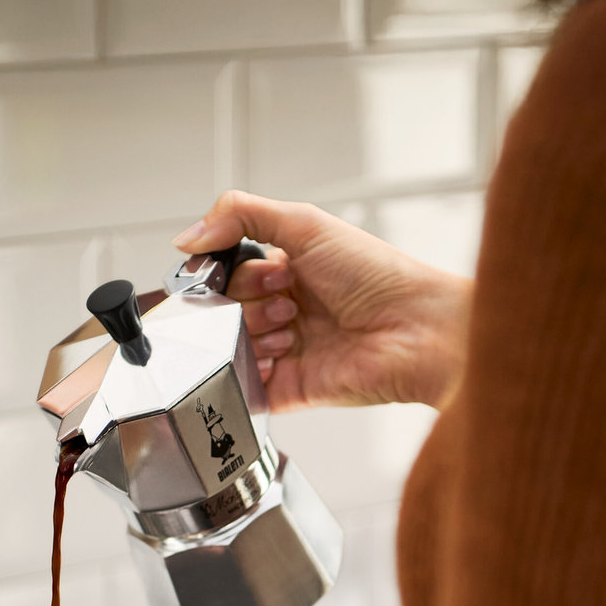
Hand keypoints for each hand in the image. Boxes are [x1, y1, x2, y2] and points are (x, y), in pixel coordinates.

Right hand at [175, 190, 472, 411]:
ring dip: (256, 334)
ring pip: (233, 347)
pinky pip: (247, 389)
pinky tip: (279, 356)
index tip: (264, 270)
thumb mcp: (306, 224)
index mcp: (289, 270)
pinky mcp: (291, 391)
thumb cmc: (379, 278)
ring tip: (294, 328)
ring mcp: (288, 352)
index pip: (229, 273)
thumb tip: (188, 236)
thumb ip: (241, 215)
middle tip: (285, 299)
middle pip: (226, 311)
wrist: (417, 331)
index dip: (236, 273)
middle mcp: (287, 311)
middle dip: (248, 303)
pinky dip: (251, 373)